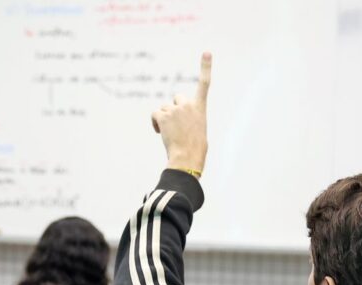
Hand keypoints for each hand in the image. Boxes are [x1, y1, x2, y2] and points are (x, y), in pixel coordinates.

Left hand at [151, 52, 211, 172]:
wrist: (187, 156)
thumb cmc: (195, 149)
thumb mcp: (197, 129)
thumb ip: (190, 119)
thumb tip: (180, 127)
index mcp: (200, 107)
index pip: (205, 83)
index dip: (205, 67)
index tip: (206, 52)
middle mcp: (188, 105)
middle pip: (176, 98)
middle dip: (174, 108)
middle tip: (176, 125)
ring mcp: (176, 109)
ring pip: (164, 108)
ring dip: (164, 119)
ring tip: (170, 132)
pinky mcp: (164, 115)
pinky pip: (155, 114)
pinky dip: (155, 123)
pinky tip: (160, 132)